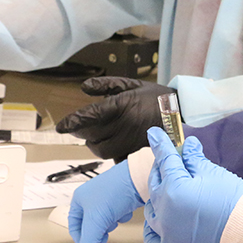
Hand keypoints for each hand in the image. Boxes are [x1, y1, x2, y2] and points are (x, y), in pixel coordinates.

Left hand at [55, 77, 173, 160]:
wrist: (182, 112)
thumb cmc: (156, 97)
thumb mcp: (133, 84)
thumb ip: (107, 84)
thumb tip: (84, 87)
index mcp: (122, 104)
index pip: (90, 114)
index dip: (72, 122)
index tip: (60, 126)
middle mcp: (125, 124)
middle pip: (92, 134)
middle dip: (81, 133)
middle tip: (78, 130)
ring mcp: (132, 139)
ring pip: (102, 149)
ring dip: (93, 144)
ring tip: (94, 138)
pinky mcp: (138, 151)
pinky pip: (116, 159)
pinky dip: (109, 154)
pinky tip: (110, 146)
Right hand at [67, 161, 142, 242]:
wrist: (139, 178)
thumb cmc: (115, 191)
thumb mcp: (96, 221)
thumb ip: (89, 242)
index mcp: (79, 200)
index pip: (75, 228)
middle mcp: (91, 199)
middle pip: (90, 227)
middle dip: (98, 233)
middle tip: (104, 239)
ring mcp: (106, 199)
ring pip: (104, 223)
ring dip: (110, 225)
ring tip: (115, 219)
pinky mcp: (120, 200)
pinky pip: (117, 216)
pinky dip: (121, 217)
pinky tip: (124, 211)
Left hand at [143, 128, 242, 242]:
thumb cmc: (235, 203)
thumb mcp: (213, 173)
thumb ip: (193, 159)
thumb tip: (187, 146)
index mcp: (174, 188)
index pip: (164, 159)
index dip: (160, 143)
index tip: (154, 134)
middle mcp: (164, 210)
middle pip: (155, 182)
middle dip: (162, 169)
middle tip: (171, 162)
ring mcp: (166, 232)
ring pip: (151, 209)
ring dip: (158, 196)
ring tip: (170, 190)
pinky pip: (152, 237)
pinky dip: (153, 227)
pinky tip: (161, 219)